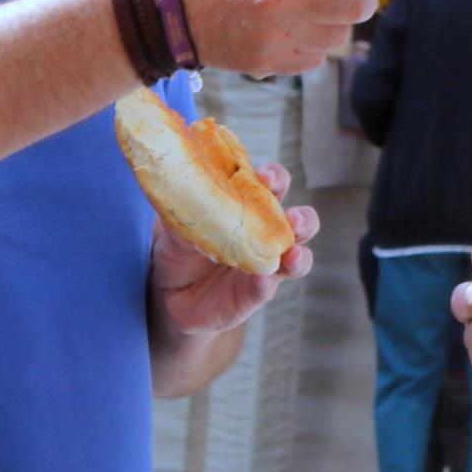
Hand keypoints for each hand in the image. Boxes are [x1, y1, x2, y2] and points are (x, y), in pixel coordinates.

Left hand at [150, 164, 318, 336]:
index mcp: (252, 207)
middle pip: (300, 221)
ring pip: (298, 258)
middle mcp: (267, 235)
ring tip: (293, 254)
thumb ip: (182, 211)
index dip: (275, 178)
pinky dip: (266, 282)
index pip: (273, 186)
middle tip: (293, 218)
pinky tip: (262, 279)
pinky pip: (268, 287)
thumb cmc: (179, 250)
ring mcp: (266, 266)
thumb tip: (178, 188)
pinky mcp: (256, 293)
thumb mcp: (174, 228)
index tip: (265, 176)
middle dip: (303, 218)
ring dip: (299, 256)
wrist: (168, 294)